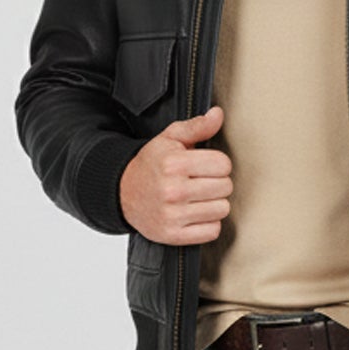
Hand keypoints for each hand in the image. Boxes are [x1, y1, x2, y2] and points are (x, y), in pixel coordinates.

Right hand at [119, 103, 231, 243]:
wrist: (123, 193)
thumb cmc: (152, 164)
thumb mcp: (170, 139)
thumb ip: (196, 126)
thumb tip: (218, 114)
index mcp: (173, 163)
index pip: (223, 164)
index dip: (217, 164)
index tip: (205, 166)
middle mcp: (173, 190)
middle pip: (225, 187)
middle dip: (217, 183)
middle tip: (201, 182)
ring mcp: (173, 215)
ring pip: (222, 209)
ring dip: (214, 204)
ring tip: (198, 198)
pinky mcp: (173, 235)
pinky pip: (212, 231)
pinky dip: (208, 224)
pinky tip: (195, 214)